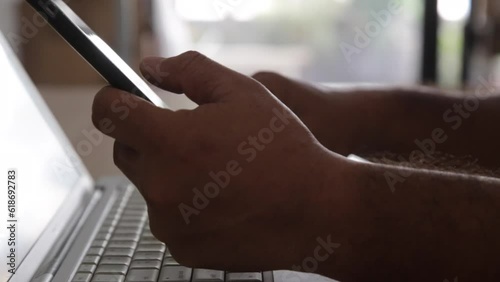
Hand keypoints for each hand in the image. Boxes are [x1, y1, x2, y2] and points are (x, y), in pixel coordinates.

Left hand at [92, 52, 347, 270]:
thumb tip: (150, 68)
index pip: (108, 113)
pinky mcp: (183, 248)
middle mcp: (160, 186)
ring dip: (171, 173)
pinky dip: (185, 206)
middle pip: (127, 151)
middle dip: (149, 138)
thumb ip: (189, 71)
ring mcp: (169, 223)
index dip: (114, 99)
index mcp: (169, 141)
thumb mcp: (242, 92)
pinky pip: (169, 218)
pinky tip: (222, 200)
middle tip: (191, 136)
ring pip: (150, 186)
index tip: (125, 100)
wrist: (316, 211)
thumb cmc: (284, 151)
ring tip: (217, 172)